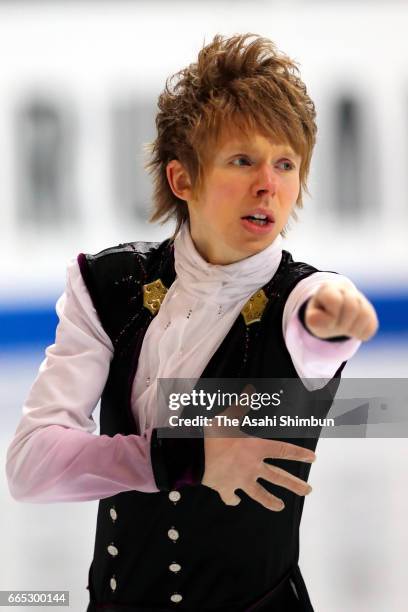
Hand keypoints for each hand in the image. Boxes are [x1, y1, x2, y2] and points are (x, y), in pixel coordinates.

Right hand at [201, 386, 314, 510]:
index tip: (312, 459)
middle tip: (308, 491)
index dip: (299, 454)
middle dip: (295, 485)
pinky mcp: (226, 488)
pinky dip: (233, 499)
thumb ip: (241, 405)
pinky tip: (235, 500)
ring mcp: (240, 480)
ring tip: (281, 506)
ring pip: (260, 494)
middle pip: (278, 478)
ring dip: (271, 501)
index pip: (283, 451)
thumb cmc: (213, 434)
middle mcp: (252, 467)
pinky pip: (231, 497)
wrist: (195, 456)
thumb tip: (250, 389)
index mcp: (256, 448)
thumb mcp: (229, 416)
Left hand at [305, 283, 378, 340]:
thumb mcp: (311, 317)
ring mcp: (361, 300)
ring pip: (365, 316)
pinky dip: (360, 334)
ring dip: (352, 329)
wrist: (329, 314)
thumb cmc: (319, 315)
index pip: (336, 301)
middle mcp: (347, 290)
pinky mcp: (371, 313)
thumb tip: (329, 321)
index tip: (325, 320)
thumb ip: (314, 319)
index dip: (331, 316)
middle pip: (352, 307)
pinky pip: (371, 328)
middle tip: (335, 326)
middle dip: (342, 324)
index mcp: (329, 288)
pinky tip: (352, 330)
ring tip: (343, 328)